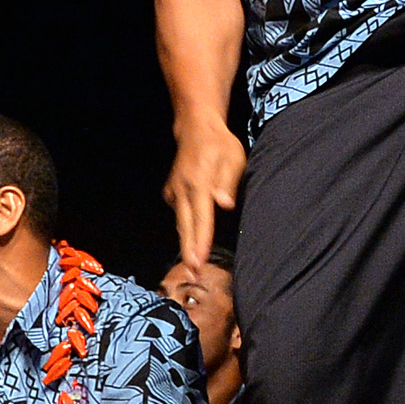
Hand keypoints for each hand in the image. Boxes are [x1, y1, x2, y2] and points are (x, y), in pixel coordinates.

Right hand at [166, 121, 247, 267]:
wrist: (195, 129)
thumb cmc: (220, 144)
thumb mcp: (233, 158)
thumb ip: (228, 183)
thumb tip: (224, 204)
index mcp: (199, 183)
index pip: (202, 218)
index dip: (201, 241)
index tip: (199, 260)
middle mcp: (182, 190)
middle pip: (186, 227)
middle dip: (189, 252)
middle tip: (192, 274)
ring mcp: (174, 191)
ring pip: (181, 223)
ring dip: (187, 244)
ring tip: (192, 265)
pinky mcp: (171, 192)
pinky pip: (180, 214)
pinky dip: (186, 228)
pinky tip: (192, 241)